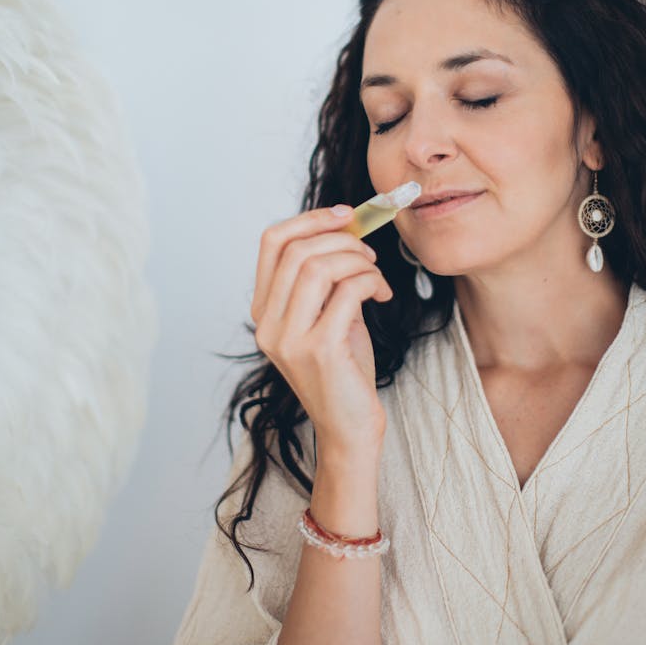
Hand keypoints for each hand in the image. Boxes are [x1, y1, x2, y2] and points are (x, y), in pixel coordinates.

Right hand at [251, 205, 392, 466]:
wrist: (350, 427)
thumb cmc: (344, 369)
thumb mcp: (328, 315)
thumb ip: (326, 278)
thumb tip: (346, 228)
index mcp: (263, 311)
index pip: (271, 243)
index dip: (309, 220)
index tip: (345, 217)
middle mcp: (267, 324)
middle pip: (296, 250)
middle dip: (342, 240)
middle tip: (369, 253)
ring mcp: (289, 339)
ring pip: (318, 267)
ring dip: (357, 261)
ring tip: (375, 275)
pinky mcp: (318, 350)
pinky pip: (346, 292)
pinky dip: (370, 282)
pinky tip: (382, 294)